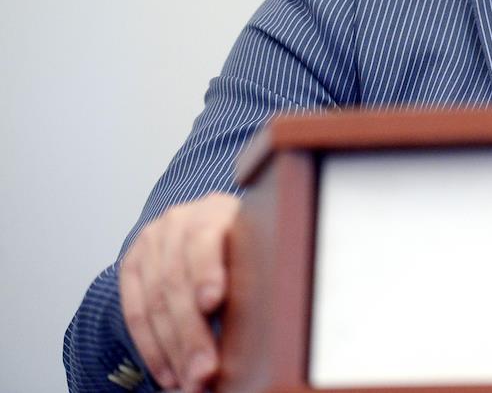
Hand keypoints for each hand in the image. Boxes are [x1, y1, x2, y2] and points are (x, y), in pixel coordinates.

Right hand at [118, 193, 239, 392]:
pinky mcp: (131, 265)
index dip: (207, 272)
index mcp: (214, 210)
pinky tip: (168, 372)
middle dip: (190, 334)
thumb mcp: (256, 243)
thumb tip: (265, 320)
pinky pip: (136, 313)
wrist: (209, 222)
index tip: (213, 303)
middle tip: (205, 370)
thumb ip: (252, 270)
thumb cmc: (243, 242)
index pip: (204, 239)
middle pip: (176, 282)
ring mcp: (150, 242)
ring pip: (155, 303)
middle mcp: (177, 222)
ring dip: (172, 350)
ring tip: (190, 380)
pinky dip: (152, 349)